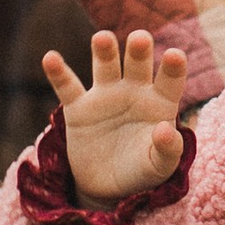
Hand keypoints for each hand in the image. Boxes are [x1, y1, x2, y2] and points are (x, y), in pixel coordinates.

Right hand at [41, 30, 188, 201]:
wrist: (108, 186)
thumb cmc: (141, 170)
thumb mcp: (159, 167)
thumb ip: (168, 150)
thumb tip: (165, 130)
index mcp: (159, 102)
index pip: (170, 80)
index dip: (173, 67)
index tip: (174, 55)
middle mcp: (134, 91)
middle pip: (137, 64)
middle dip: (138, 50)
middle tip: (140, 38)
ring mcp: (105, 96)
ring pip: (105, 66)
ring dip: (104, 51)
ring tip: (102, 38)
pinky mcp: (79, 108)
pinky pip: (68, 87)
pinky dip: (58, 72)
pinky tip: (50, 58)